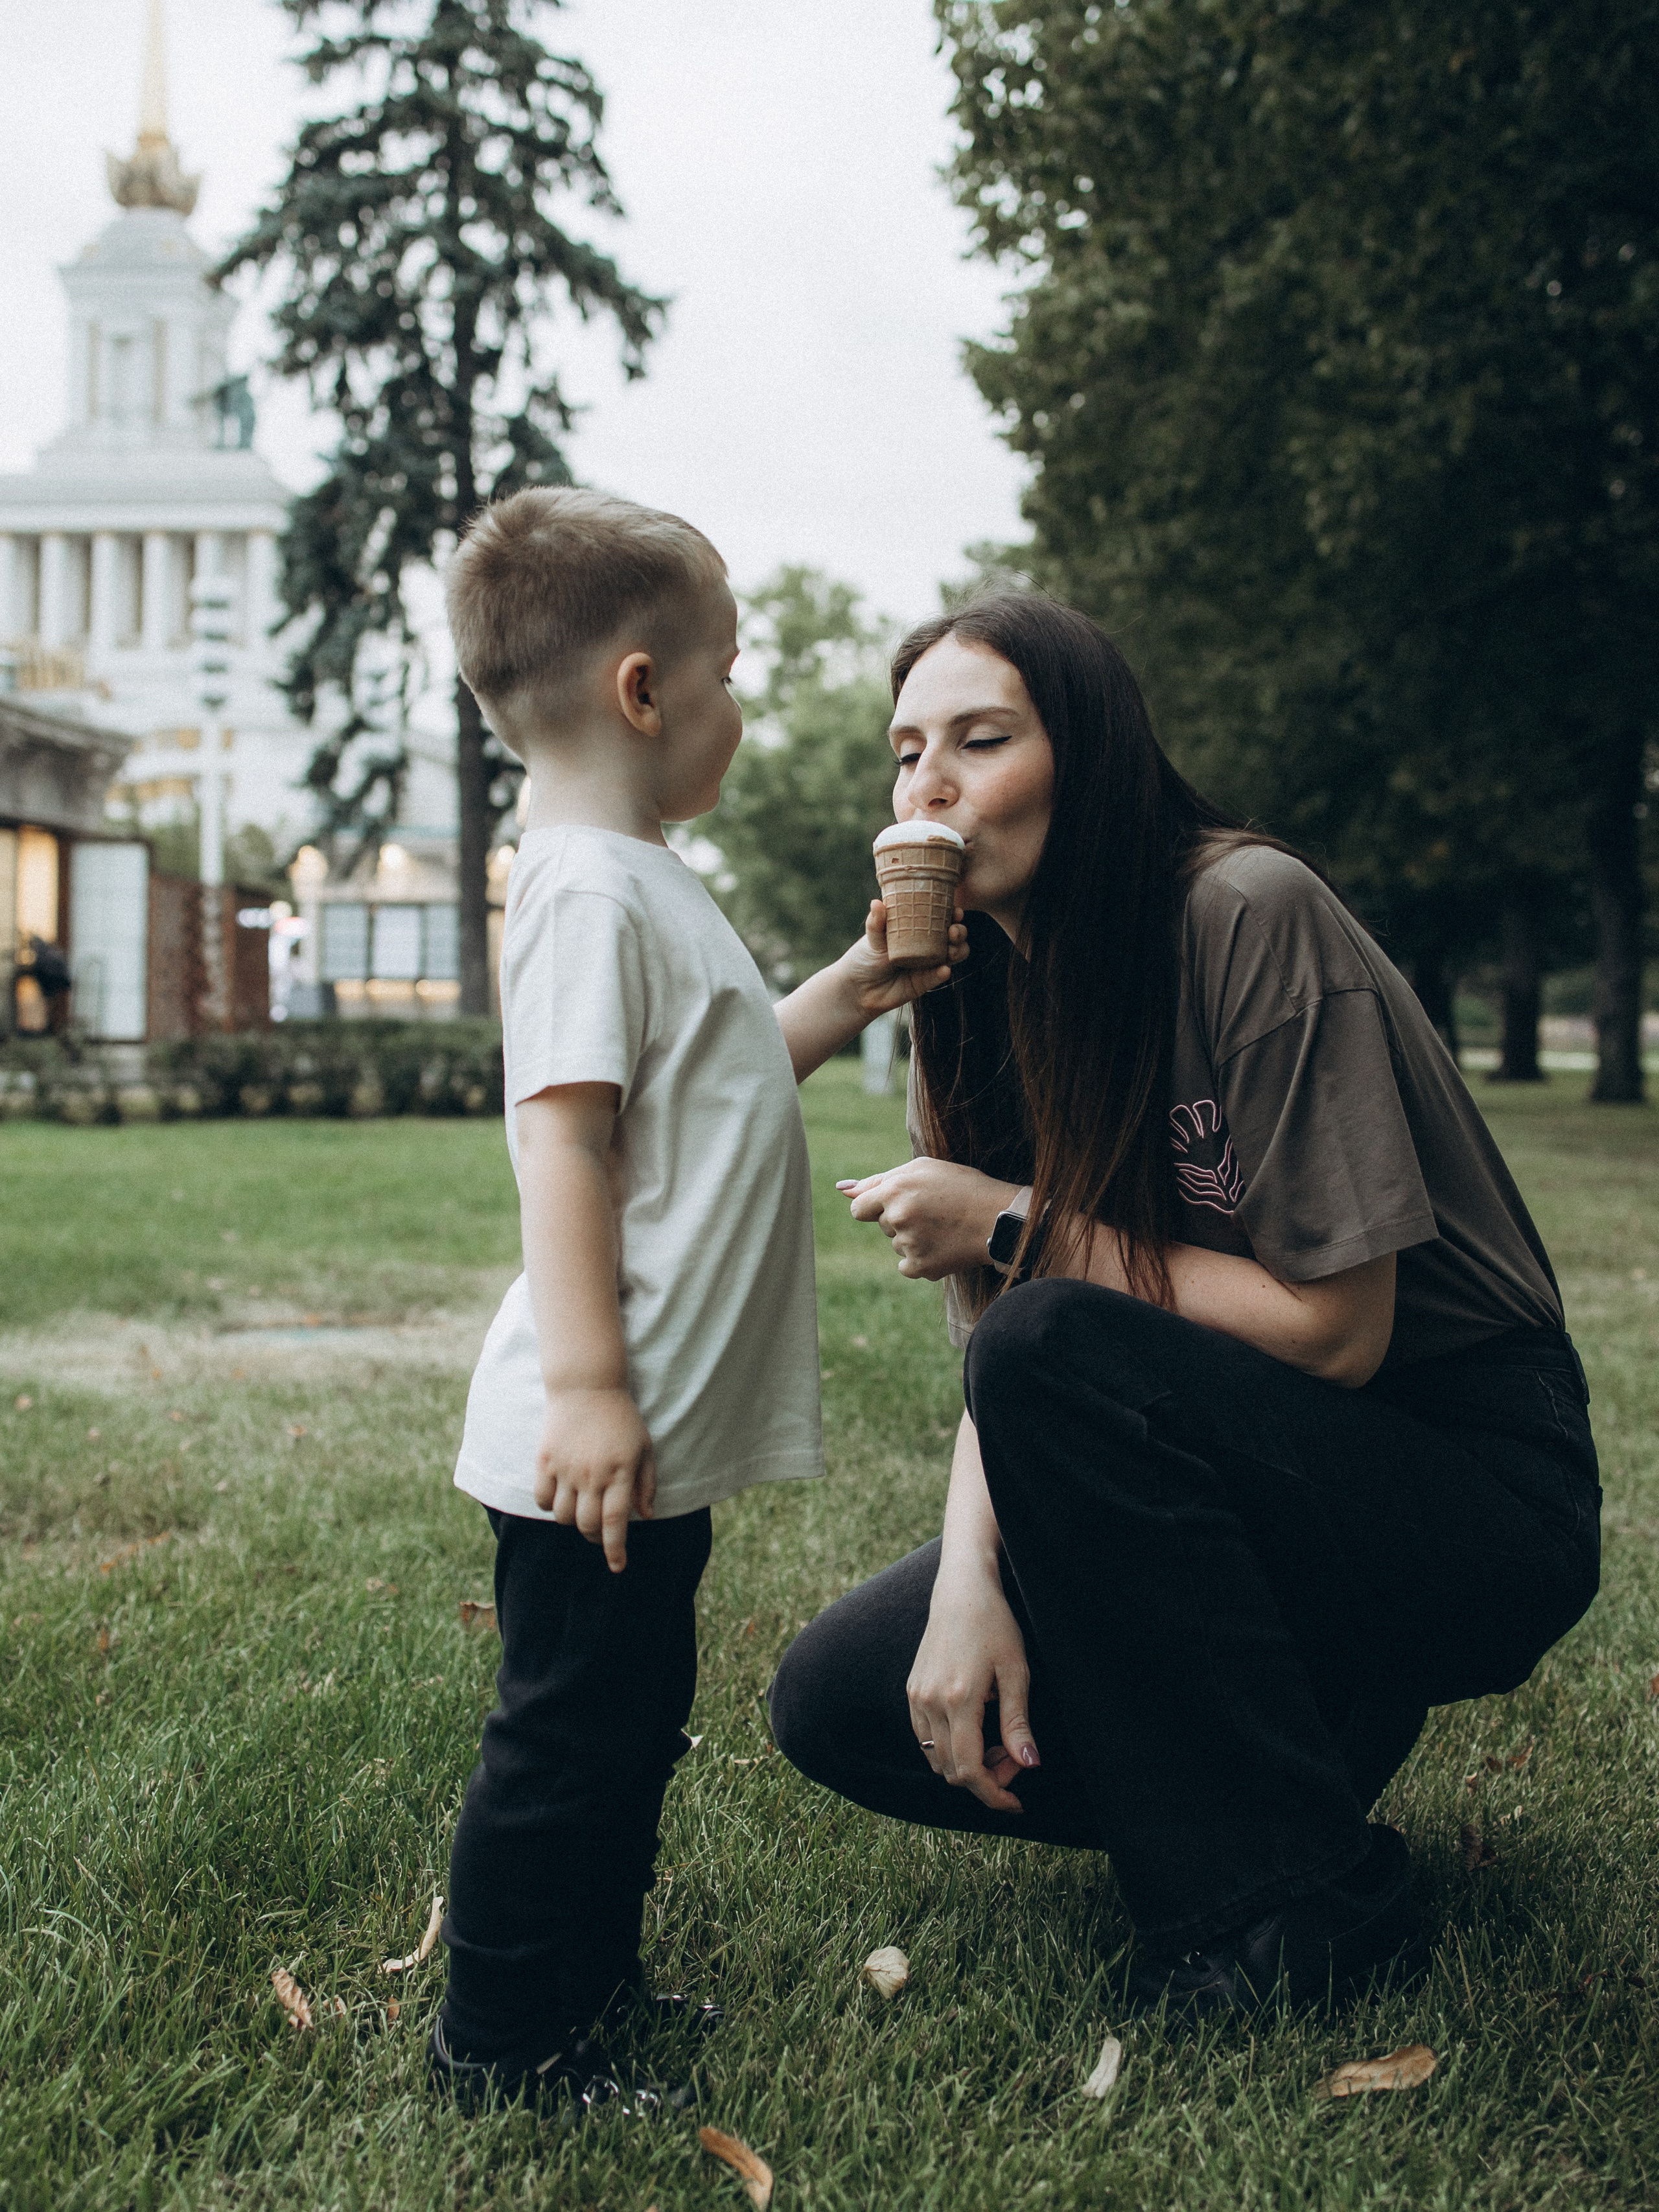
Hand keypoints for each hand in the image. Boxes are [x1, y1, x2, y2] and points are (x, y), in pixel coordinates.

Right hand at [534, 1385, 655, 1571]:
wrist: (587, 1386)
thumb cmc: (621, 1418)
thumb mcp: (644, 1448)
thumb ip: (646, 1484)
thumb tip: (647, 1516)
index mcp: (619, 1472)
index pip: (614, 1523)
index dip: (615, 1550)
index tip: (617, 1566)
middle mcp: (591, 1474)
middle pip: (587, 1525)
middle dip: (594, 1538)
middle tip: (599, 1533)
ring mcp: (565, 1468)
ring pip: (563, 1517)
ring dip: (573, 1522)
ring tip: (582, 1510)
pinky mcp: (545, 1460)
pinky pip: (542, 1499)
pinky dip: (550, 1507)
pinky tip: (561, 1498)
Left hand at [836, 897, 969, 1019]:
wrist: (858, 988)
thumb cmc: (865, 957)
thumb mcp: (872, 937)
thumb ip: (876, 922)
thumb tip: (876, 902)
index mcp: (918, 928)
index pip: (941, 917)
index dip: (953, 913)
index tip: (956, 911)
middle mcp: (927, 945)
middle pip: (953, 936)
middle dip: (960, 932)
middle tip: (953, 931)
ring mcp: (928, 964)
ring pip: (953, 956)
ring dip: (958, 951)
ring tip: (951, 950)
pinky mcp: (925, 982)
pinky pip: (939, 977)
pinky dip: (943, 972)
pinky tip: (944, 969)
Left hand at [837, 1158, 1016, 1280]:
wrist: (998, 1219)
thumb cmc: (961, 1187)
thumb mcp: (922, 1169)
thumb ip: (879, 1180)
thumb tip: (842, 1190)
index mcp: (894, 1189)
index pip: (860, 1209)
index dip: (875, 1208)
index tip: (894, 1207)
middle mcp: (897, 1217)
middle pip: (883, 1226)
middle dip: (901, 1219)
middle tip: (934, 1212)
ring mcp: (908, 1244)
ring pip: (897, 1245)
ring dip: (913, 1239)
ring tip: (944, 1227)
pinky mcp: (920, 1267)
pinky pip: (906, 1266)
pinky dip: (920, 1259)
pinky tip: (943, 1246)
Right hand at [907, 1559, 1038, 1811]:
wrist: (961, 1592)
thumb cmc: (995, 1626)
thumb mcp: (1016, 1672)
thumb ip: (1018, 1722)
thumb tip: (1029, 1765)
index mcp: (959, 1699)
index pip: (969, 1770)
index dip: (993, 1794)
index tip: (1015, 1803)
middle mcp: (930, 1701)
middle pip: (952, 1770)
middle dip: (986, 1778)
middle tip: (1016, 1760)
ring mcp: (917, 1696)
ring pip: (936, 1758)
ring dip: (966, 1764)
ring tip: (997, 1743)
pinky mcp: (912, 1690)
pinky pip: (925, 1738)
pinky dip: (949, 1748)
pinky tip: (975, 1730)